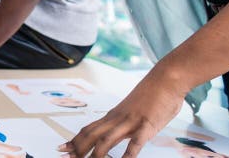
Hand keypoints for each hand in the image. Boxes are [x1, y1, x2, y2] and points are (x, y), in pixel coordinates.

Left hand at [58, 68, 185, 157]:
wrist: (166, 79)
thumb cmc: (152, 94)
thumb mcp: (132, 109)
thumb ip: (124, 121)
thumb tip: (120, 131)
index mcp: (113, 115)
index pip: (88, 129)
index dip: (74, 140)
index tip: (62, 149)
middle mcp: (117, 118)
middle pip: (91, 134)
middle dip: (78, 148)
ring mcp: (131, 121)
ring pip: (107, 139)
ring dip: (97, 154)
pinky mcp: (147, 124)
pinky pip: (136, 142)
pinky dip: (128, 154)